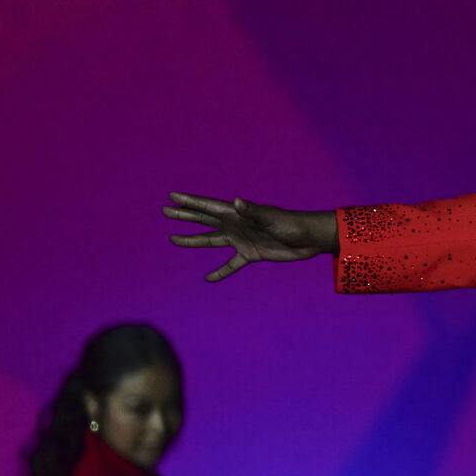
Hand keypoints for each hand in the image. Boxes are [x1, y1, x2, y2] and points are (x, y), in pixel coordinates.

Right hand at [164, 193, 338, 281]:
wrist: (309, 239)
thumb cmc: (292, 224)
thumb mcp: (272, 218)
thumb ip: (253, 211)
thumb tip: (235, 202)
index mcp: (238, 214)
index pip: (209, 206)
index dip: (190, 201)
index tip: (172, 196)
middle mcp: (236, 225)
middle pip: (205, 220)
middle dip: (185, 215)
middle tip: (165, 211)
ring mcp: (242, 240)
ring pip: (212, 240)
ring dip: (194, 240)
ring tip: (174, 240)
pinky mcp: (251, 254)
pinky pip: (231, 264)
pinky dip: (220, 271)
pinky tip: (208, 279)